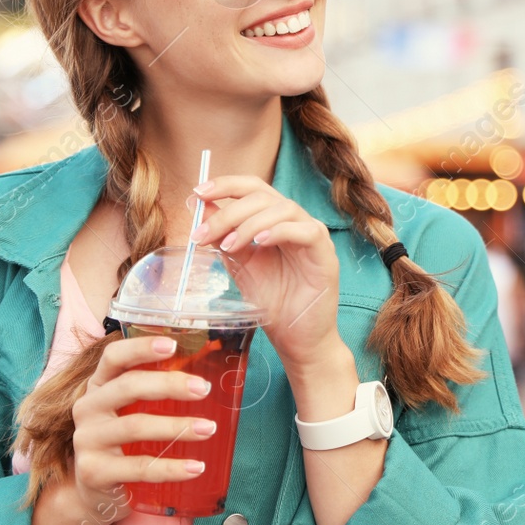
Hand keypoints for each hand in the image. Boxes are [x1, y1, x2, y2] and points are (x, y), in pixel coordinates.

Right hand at [68, 334, 217, 523]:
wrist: (95, 494)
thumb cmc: (123, 445)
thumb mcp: (132, 413)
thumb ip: (157, 395)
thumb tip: (208, 376)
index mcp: (99, 387)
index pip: (113, 357)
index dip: (140, 348)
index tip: (172, 345)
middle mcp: (88, 408)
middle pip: (128, 386)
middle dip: (169, 384)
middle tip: (204, 389)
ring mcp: (87, 441)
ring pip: (135, 426)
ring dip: (177, 427)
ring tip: (208, 429)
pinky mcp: (94, 472)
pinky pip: (139, 467)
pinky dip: (171, 468)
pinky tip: (195, 468)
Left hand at [189, 174, 340, 369]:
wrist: (296, 339)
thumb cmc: (273, 302)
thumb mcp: (240, 264)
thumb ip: (224, 236)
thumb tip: (198, 206)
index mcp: (275, 220)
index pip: (253, 188)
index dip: (226, 185)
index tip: (197, 193)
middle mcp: (296, 222)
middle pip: (263, 196)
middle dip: (228, 211)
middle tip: (202, 234)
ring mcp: (314, 236)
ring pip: (283, 209)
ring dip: (249, 224)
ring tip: (228, 246)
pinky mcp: (326, 255)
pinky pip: (306, 231)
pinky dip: (281, 231)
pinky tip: (260, 243)